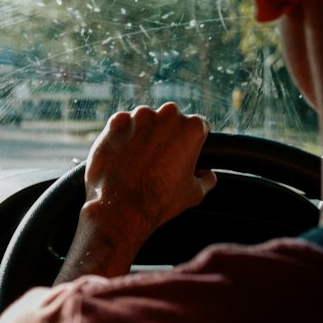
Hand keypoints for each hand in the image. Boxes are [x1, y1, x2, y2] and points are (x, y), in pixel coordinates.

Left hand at [56, 103, 216, 280]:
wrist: (121, 206)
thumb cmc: (160, 200)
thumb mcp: (195, 193)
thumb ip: (207, 178)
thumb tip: (207, 173)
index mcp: (192, 128)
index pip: (198, 127)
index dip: (192, 142)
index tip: (183, 153)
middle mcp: (167, 115)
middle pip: (171, 119)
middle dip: (167, 135)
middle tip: (159, 159)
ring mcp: (139, 116)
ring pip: (145, 120)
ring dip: (144, 134)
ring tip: (139, 160)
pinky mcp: (116, 121)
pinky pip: (123, 125)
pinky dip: (123, 136)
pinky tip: (122, 156)